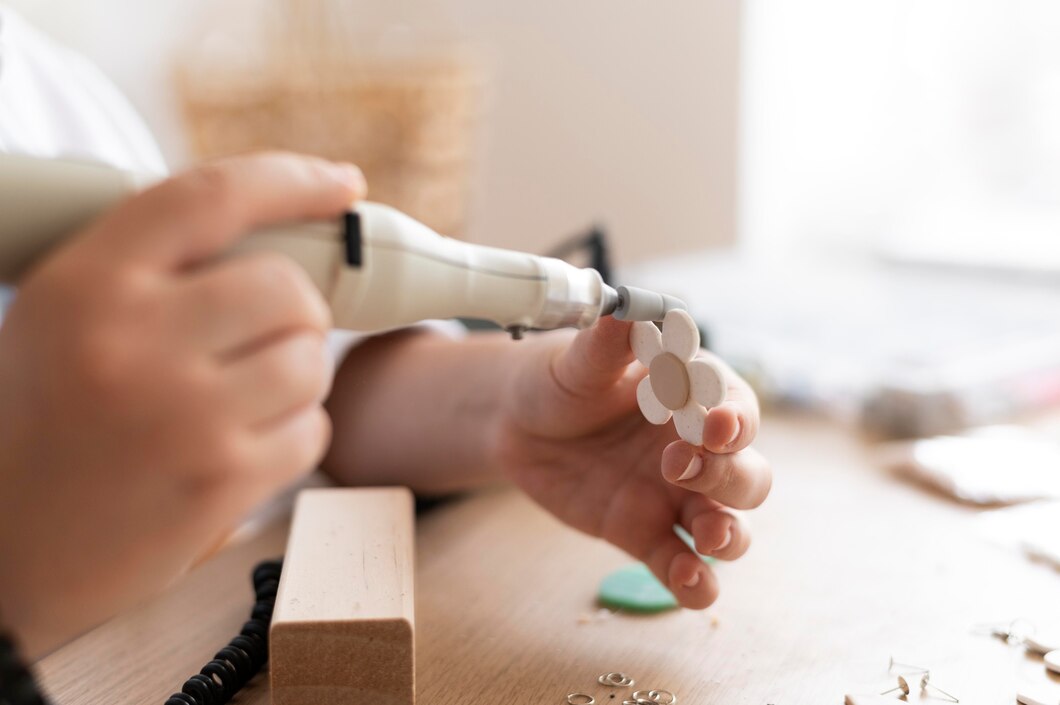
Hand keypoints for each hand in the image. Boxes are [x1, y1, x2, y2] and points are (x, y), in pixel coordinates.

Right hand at [0, 152, 363, 656]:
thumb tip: (275, 228)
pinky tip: (239, 449)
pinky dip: (294, 435)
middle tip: (264, 338)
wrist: (8, 552)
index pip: (211, 197)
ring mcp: (182, 415)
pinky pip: (312, 430)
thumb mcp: (64, 318)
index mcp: (87, 283)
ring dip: (296, 377)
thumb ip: (152, 267)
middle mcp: (133, 340)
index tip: (342, 185)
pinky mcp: (219, 481)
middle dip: (296, 312)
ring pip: (310, 361)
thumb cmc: (43, 422)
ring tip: (240, 400)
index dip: (291, 180)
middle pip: (287, 287)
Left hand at [495, 316, 769, 608]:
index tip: (714, 426)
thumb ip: (607, 342)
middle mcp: (697, 448)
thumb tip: (623, 309)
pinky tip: (692, 587)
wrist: (517, 424)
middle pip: (745, 471)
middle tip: (679, 467)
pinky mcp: (646, 534)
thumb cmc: (560, 379)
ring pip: (729, 522)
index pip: (733, 407)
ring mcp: (675, 496)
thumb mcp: (579, 359)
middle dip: (729, 475)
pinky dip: (694, 581)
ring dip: (731, 534)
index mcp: (692, 396)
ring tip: (711, 536)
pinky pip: (682, 563)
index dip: (733, 418)